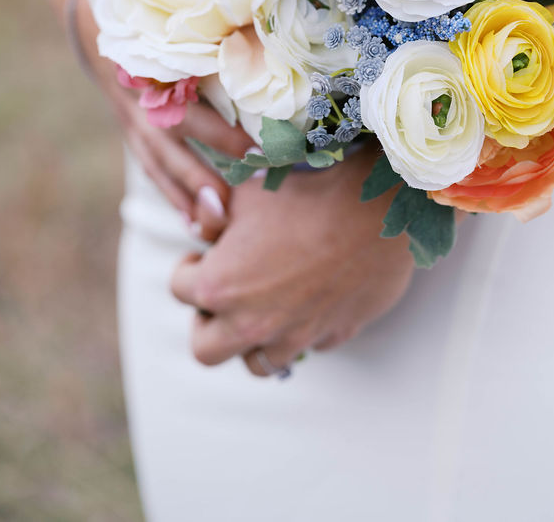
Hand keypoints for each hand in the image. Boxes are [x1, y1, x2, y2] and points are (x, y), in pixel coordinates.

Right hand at [74, 0, 252, 237]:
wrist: (99, 21)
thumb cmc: (155, 21)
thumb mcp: (180, 25)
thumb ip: (215, 35)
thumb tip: (263, 39)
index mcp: (155, 75)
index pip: (190, 111)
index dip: (222, 135)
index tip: (258, 153)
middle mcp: (142, 103)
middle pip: (171, 146)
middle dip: (198, 177)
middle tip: (226, 206)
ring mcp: (133, 121)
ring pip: (159, 165)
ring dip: (183, 197)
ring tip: (208, 226)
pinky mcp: (133, 133)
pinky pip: (153, 169)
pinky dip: (172, 194)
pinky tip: (192, 220)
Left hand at [169, 146, 414, 373]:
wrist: (374, 207)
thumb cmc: (304, 193)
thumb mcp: (247, 192)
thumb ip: (214, 214)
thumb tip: (202, 223)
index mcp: (219, 287)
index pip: (179, 289)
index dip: (188, 267)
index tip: (203, 255)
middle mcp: (250, 323)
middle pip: (206, 349)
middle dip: (208, 322)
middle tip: (224, 295)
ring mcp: (293, 336)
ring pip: (258, 363)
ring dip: (254, 339)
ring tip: (264, 307)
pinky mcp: (333, 335)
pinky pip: (307, 347)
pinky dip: (301, 331)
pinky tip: (310, 299)